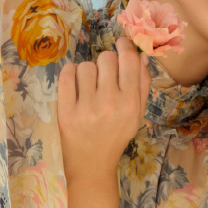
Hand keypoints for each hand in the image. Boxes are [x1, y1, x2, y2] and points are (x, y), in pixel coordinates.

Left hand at [54, 35, 150, 179]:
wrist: (92, 164)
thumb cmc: (116, 135)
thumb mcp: (137, 114)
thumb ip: (142, 84)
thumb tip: (140, 55)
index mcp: (131, 103)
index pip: (129, 60)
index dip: (124, 46)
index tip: (120, 43)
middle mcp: (110, 103)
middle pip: (107, 58)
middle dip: (106, 63)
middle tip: (104, 76)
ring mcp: (86, 107)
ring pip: (86, 66)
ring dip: (88, 71)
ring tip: (89, 86)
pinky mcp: (65, 110)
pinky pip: (66, 74)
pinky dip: (70, 73)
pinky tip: (75, 83)